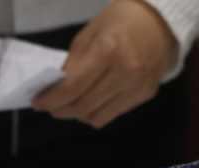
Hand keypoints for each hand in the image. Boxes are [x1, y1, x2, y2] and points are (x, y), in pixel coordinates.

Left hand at [31, 0, 176, 128]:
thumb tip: (55, 88)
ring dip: (77, 114)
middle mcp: (125, 72)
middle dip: (60, 110)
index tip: (37, 102)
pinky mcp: (144, 95)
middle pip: (82, 106)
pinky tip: (90, 102)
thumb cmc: (121, 21)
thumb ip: (72, 63)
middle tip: (50, 106)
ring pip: (96, 116)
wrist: (161, 21)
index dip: (51, 99)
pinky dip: (95, 112)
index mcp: (108, 51)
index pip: (72, 87)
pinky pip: (112, 115)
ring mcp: (136, 86)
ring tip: (69, 104)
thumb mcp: (90, 33)